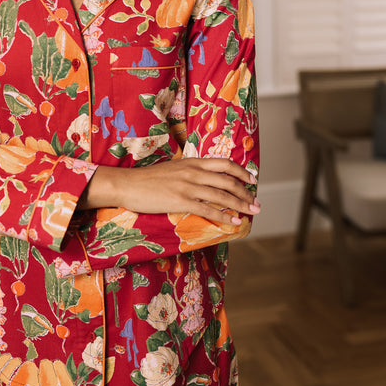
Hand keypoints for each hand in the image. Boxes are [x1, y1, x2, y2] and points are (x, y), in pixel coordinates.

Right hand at [81, 157, 258, 225]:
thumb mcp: (173, 169)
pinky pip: (209, 209)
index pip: (224, 164)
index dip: (241, 172)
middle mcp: (194, 172)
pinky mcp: (182, 201)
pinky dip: (224, 217)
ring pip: (223, 195)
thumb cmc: (147, 179)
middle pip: (229, 181)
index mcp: (192, 162)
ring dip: (241, 205)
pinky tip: (233, 222)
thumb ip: (189, 172)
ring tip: (252, 212)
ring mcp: (189, 186)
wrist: (128, 184)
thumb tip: (203, 181)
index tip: (252, 179)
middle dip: (246, 193)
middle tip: (257, 203)